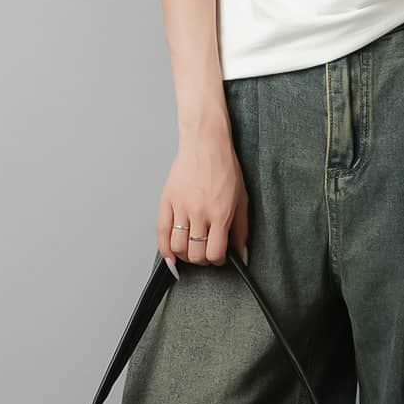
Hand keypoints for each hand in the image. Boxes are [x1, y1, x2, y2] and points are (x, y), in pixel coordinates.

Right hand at [158, 116, 249, 272]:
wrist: (206, 144)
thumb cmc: (225, 168)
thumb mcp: (242, 199)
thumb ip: (241, 229)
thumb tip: (242, 254)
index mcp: (220, 213)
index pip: (215, 252)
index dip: (217, 260)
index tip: (219, 256)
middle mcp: (200, 212)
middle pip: (195, 254)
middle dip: (201, 260)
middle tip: (205, 253)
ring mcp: (181, 207)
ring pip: (177, 246)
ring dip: (184, 255)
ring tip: (190, 250)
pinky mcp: (167, 201)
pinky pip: (161, 232)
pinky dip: (164, 249)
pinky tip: (170, 256)